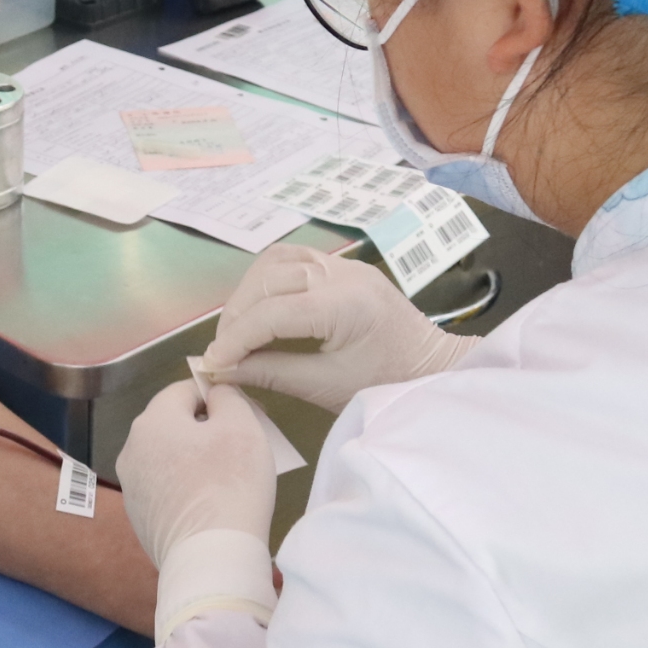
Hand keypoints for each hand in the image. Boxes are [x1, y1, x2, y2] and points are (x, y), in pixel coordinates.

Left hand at [115, 380, 281, 569]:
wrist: (210, 557)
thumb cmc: (230, 484)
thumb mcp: (241, 426)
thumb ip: (227, 398)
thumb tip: (216, 394)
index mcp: (152, 422)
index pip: (183, 390)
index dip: (216, 395)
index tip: (244, 412)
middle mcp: (131, 450)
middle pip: (173, 425)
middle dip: (205, 428)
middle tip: (241, 444)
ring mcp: (131, 487)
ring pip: (168, 458)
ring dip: (194, 459)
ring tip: (227, 476)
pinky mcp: (139, 518)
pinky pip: (165, 489)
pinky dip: (186, 488)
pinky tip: (210, 503)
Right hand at [199, 243, 475, 414]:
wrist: (436, 369)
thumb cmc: (387, 384)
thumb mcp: (327, 387)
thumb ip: (271, 373)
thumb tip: (222, 370)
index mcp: (346, 305)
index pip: (272, 312)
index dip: (236, 338)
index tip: (212, 363)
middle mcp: (343, 274)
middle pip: (269, 279)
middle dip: (237, 315)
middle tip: (223, 350)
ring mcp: (344, 265)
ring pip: (276, 260)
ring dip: (248, 292)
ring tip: (237, 329)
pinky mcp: (344, 267)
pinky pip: (293, 259)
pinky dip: (267, 280)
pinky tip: (260, 307)